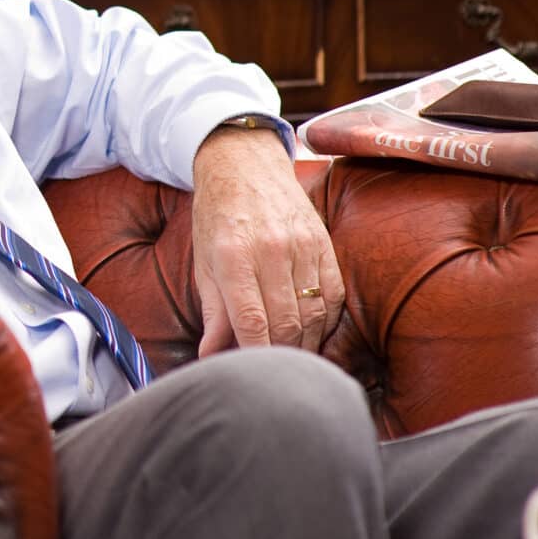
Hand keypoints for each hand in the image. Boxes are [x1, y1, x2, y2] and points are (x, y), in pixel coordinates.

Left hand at [190, 126, 343, 355]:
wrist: (243, 164)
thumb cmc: (217, 216)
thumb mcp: (204, 261)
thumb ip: (213, 312)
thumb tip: (212, 356)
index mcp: (233, 255)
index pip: (251, 321)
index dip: (254, 355)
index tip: (250, 374)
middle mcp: (271, 250)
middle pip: (287, 324)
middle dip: (279, 356)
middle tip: (270, 371)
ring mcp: (303, 246)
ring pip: (314, 315)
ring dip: (304, 344)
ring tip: (290, 358)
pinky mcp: (325, 244)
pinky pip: (334, 296)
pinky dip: (325, 322)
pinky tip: (311, 332)